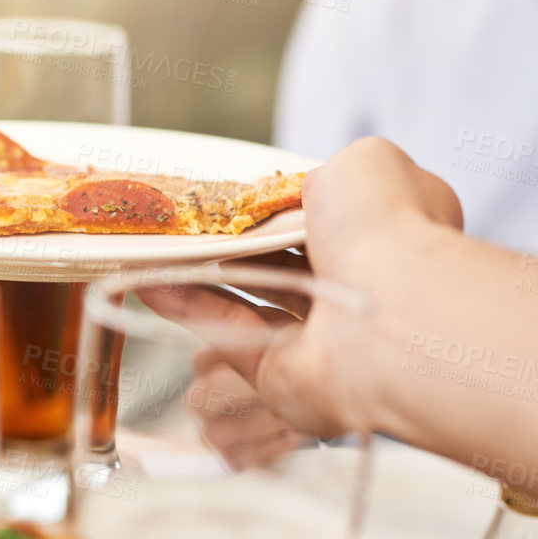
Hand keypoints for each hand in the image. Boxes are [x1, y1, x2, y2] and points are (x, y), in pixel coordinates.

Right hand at [139, 138, 461, 437]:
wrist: (388, 314)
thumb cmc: (386, 229)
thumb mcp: (366, 162)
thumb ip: (329, 171)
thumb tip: (300, 191)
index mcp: (387, 233)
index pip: (329, 215)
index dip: (283, 203)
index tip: (237, 193)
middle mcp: (357, 285)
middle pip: (283, 257)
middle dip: (235, 237)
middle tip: (185, 218)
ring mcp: (321, 335)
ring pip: (250, 297)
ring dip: (200, 270)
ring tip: (155, 244)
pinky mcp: (283, 375)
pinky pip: (227, 334)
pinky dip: (188, 307)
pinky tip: (149, 281)